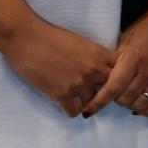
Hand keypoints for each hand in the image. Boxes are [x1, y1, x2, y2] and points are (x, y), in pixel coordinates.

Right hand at [0, 17, 115, 117]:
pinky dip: (70, 109)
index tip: (110, 81)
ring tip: (75, 96)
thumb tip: (99, 68)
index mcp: (98, 53)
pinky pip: (75, 112)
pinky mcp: (61, 95)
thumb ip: (92, 55)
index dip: (118, 78)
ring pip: (93, 103)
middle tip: (95, 93)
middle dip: (105, 93)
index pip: (121, 71)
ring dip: (85, 101)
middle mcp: (92, 70)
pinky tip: (64, 102)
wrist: (25, 37)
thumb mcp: (79, 41)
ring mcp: (78, 84)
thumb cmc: (48, 34)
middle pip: (111, 90)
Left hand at [82, 0, 147, 117]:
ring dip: (130, 105)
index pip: (112, 88)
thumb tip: (107, 75)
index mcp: (132, 58)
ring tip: (126, 99)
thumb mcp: (128, 37)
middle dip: (115, 100)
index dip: (98, 102)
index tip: (88, 111)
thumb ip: (118, 58)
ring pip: (141, 104)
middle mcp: (147, 71)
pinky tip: (141, 108)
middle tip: (112, 94)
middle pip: (125, 98)